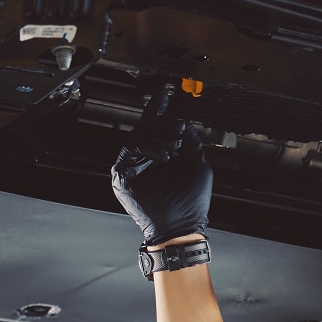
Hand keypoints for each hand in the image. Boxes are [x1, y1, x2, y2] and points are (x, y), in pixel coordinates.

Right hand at [111, 92, 212, 246]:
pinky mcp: (123, 175)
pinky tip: (165, 155)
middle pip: (146, 128)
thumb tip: (184, 120)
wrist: (181, 227)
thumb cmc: (191, 204)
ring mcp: (132, 167)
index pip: (156, 129)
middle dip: (163, 123)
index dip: (159, 111)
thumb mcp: (199, 164)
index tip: (164, 95)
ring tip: (175, 143)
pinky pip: (130, 148)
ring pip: (137, 135)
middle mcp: (145, 160)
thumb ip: (192, 141)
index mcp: (160, 157)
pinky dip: (148, 146)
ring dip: (158, 134)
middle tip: (179, 128)